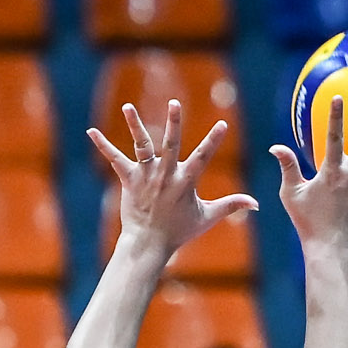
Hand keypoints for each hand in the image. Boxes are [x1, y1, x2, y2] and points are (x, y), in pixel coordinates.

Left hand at [89, 101, 256, 261]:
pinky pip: (115, 159)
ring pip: (141, 146)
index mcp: (185, 182)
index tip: (223, 125)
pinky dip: (103, 146)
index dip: (213, 142)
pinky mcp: (129, 180)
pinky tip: (91, 132)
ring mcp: (146, 177)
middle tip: (175, 104)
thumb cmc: (179, 231)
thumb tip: (256, 204)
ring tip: (127, 107)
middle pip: (170, 145)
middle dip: (173, 124)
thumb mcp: (207, 217)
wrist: (148, 244)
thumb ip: (231, 205)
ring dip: (135, 126)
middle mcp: (165, 176)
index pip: (202, 158)